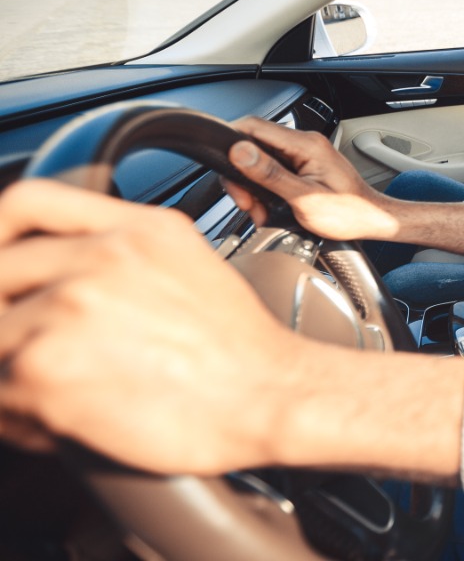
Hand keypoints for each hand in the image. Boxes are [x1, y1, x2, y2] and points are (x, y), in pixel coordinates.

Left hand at [0, 180, 307, 473]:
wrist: (271, 399)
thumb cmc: (242, 349)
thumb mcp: (193, 259)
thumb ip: (127, 244)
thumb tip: (75, 258)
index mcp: (133, 231)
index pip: (27, 205)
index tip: (3, 266)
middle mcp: (95, 261)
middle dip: (7, 318)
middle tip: (35, 348)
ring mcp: (64, 312)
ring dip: (16, 374)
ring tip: (62, 395)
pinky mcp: (44, 371)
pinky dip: (21, 419)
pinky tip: (65, 423)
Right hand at [225, 117, 400, 241]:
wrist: (372, 221)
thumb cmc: (348, 213)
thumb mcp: (304, 198)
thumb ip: (271, 174)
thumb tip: (240, 152)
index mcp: (305, 144)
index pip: (253, 126)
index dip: (231, 143)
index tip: (223, 167)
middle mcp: (304, 143)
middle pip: (253, 145)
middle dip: (242, 176)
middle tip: (247, 202)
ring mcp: (303, 154)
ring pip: (260, 161)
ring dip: (253, 187)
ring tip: (261, 211)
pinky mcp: (303, 166)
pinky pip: (273, 171)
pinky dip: (265, 190)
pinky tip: (270, 208)